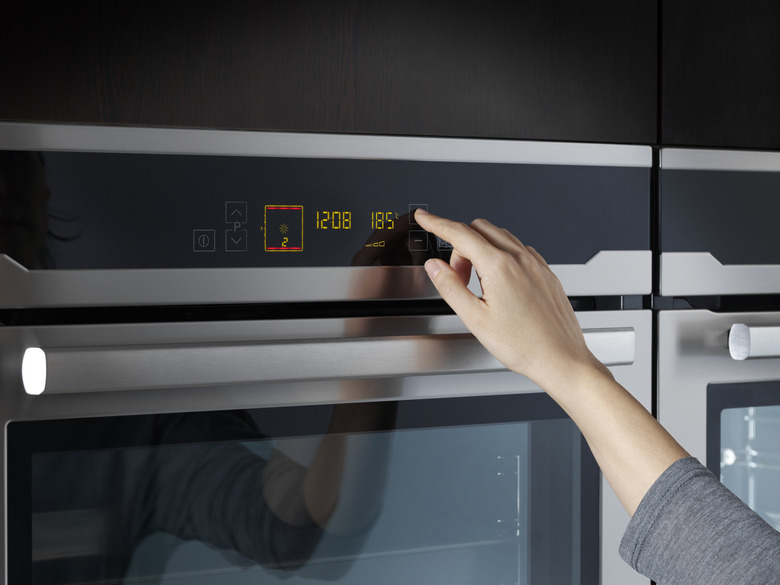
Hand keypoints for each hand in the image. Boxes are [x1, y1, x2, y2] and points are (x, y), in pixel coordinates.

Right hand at [414, 209, 607, 393]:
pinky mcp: (546, 273)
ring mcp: (536, 264)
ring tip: (477, 284)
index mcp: (500, 267)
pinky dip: (501, 255)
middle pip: (479, 229)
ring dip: (481, 249)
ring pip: (500, 236)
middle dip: (460, 244)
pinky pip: (519, 250)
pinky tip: (499, 282)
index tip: (424, 217)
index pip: (460, 234)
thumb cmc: (524, 346)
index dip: (437, 223)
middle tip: (455, 275)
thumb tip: (434, 266)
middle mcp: (520, 259)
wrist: (560, 359)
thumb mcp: (475, 319)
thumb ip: (450, 287)